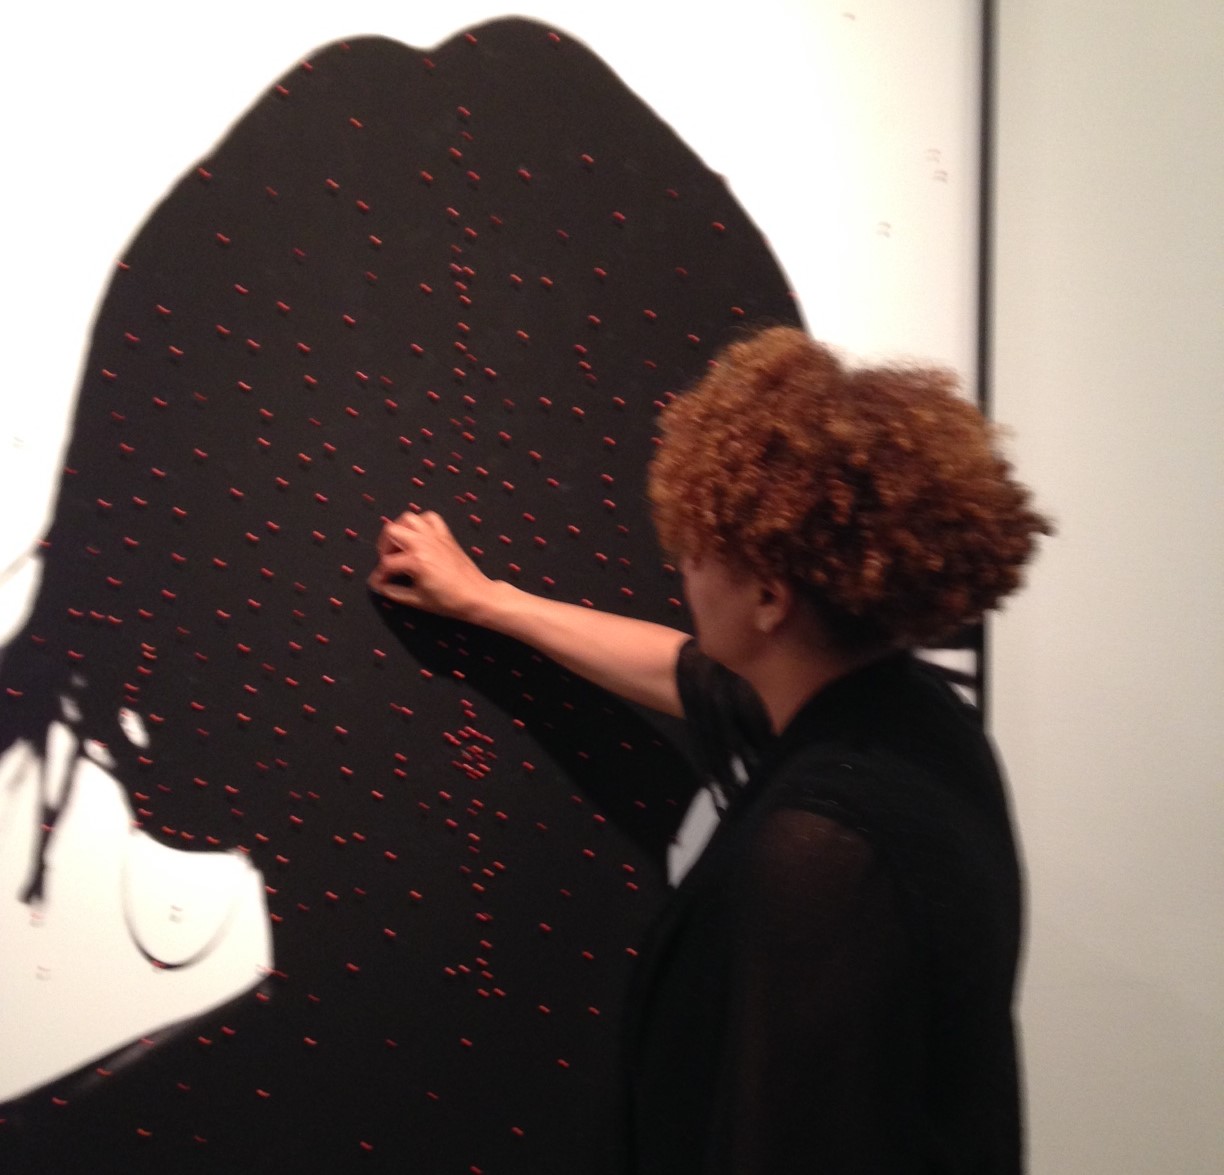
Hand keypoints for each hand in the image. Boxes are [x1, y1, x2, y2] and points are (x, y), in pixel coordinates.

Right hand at [367, 510, 494, 621]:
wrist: (476, 596)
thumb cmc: (449, 601)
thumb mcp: (417, 601)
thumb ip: (394, 592)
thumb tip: (381, 587)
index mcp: (416, 560)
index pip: (386, 564)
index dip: (378, 576)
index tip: (377, 583)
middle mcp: (423, 543)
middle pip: (391, 532)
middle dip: (384, 548)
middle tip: (386, 562)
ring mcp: (435, 536)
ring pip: (408, 519)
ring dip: (399, 531)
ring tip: (398, 546)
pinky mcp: (445, 535)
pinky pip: (430, 518)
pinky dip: (420, 523)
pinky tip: (418, 536)